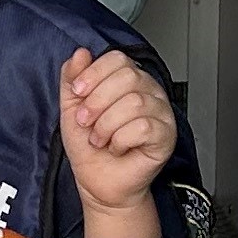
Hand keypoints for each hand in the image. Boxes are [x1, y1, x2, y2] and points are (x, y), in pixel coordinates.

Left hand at [58, 47, 174, 219]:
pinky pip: (144, 126)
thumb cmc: (91, 148)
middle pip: (128, 77)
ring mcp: (161, 112)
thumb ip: (72, 79)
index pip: (117, 59)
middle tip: (86, 122)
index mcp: (128, 80)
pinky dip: (121, 140)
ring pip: (135, 102)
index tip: (78, 93)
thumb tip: (81, 54)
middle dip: (97, 102)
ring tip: (101, 139)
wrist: (99, 184)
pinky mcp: (167, 135)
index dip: (94, 74)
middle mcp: (148, 91)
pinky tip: (118, 148)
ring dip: (106, 126)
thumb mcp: (71, 108)